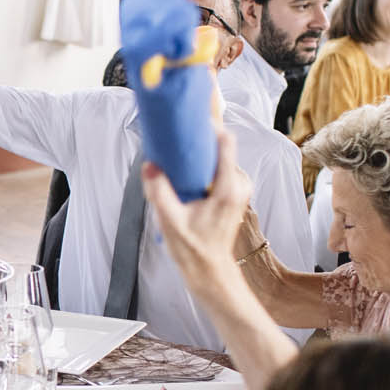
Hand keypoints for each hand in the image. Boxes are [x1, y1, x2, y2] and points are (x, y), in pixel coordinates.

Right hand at [142, 129, 254, 291]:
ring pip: (221, 158)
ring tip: (180, 157)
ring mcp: (240, 189)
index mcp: (228, 189)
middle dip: (201, 141)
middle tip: (178, 139)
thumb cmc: (194, 249)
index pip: (226, 144)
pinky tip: (188, 172)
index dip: (211, 127)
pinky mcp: (235, 193)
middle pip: (223, 148)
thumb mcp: (170, 220)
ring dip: (202, 155)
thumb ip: (159, 191)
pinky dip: (206, 166)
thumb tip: (149, 166)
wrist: (209, 269)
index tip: (193, 120)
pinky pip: (222, 169)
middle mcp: (239, 186)